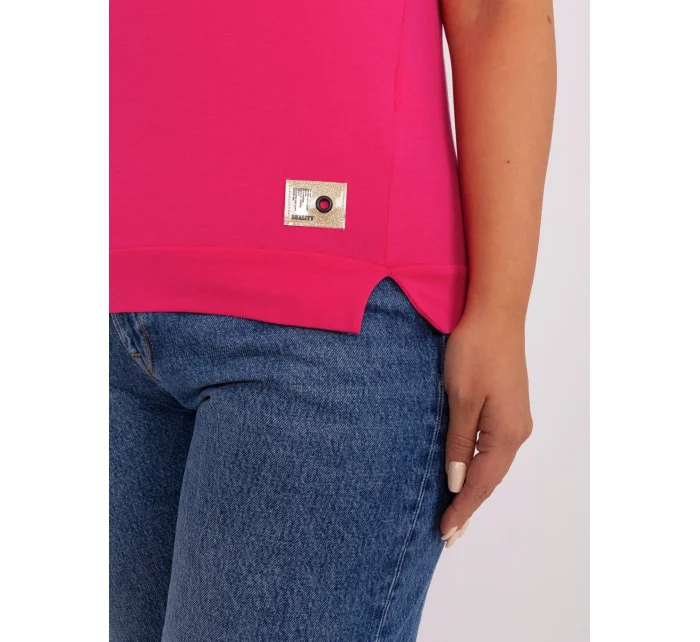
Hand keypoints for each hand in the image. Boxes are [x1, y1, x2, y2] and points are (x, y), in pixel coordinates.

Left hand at [440, 313, 533, 547]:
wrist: (496, 315)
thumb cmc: (475, 353)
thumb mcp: (461, 400)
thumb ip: (458, 442)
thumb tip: (456, 480)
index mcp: (505, 434)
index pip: (480, 483)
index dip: (462, 508)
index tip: (446, 533)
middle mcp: (517, 432)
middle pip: (490, 478)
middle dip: (469, 505)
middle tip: (450, 533)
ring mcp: (517, 420)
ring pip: (493, 464)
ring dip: (475, 488)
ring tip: (457, 511)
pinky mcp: (510, 408)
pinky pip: (494, 448)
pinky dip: (480, 467)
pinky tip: (469, 473)